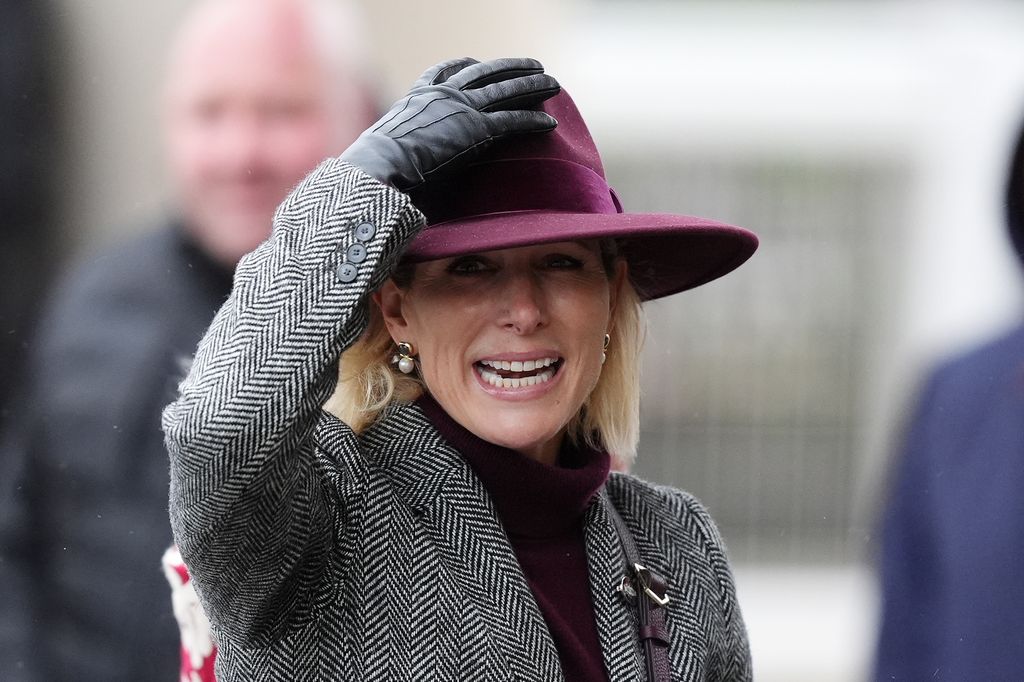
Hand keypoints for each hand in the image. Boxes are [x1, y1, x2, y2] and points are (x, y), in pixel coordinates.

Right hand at [341, 57, 558, 189]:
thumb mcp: (384, 148)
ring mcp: (461, 109)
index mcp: (418, 97)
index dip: (463, 65)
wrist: (380, 164)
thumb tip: (388, 168)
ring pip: (505, 90)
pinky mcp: (477, 129)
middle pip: (484, 74)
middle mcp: (442, 95)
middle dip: (511, 68)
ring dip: (532, 85)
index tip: (474, 62)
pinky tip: (550, 122)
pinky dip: (533, 120)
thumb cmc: (375, 166)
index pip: (444, 71)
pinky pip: (512, 121)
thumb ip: (396, 148)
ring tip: (553, 83)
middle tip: (532, 65)